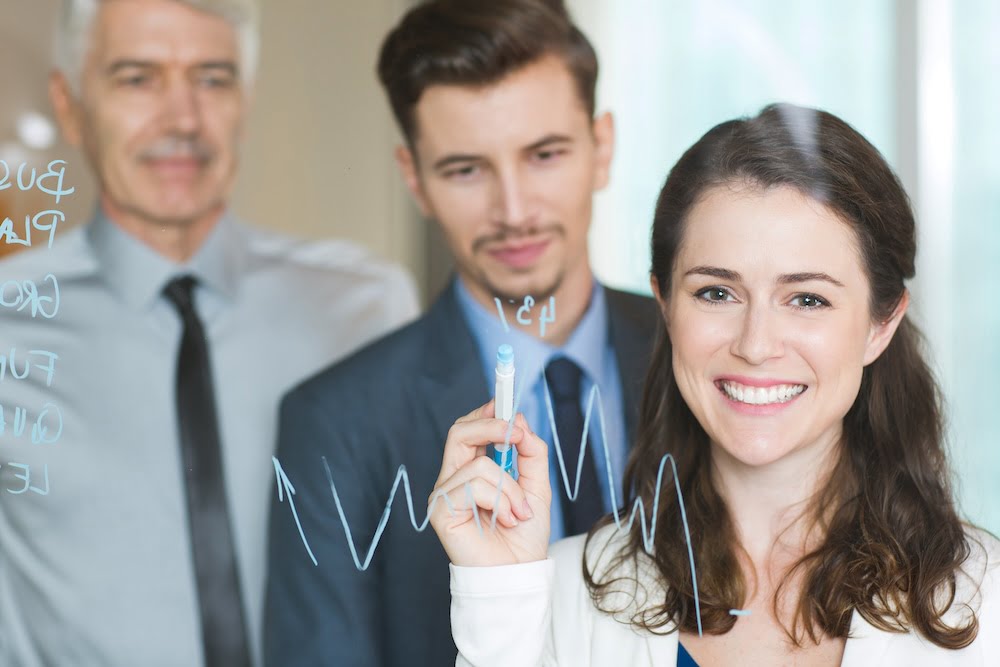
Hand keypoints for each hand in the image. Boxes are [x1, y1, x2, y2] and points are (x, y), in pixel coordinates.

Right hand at [428, 401, 551, 566]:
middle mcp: (453, 479)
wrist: (519, 574)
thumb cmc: (523, 536)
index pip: (468, 429)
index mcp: (471, 470)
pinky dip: (501, 501)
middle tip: (517, 436)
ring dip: (511, 488)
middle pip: (459, 432)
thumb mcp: (536, 486)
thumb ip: (530, 453)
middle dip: (491, 426)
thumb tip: (518, 420)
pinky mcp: (441, 511)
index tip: (505, 401)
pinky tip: (508, 520)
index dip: (485, 412)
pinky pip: (475, 486)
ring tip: (519, 512)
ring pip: (479, 464)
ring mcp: (444, 495)